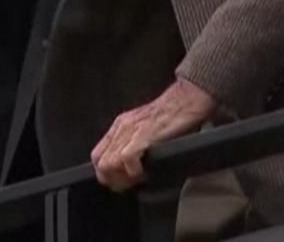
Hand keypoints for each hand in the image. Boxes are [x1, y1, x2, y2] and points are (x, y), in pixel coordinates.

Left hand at [91, 77, 216, 190]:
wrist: (186, 99)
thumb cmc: (173, 114)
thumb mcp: (144, 127)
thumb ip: (133, 142)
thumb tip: (129, 167)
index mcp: (120, 126)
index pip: (97, 156)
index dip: (106, 173)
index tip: (120, 181)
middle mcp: (121, 127)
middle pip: (100, 163)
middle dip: (113, 179)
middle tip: (129, 184)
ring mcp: (130, 130)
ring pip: (108, 164)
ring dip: (123, 177)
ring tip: (138, 178)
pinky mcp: (143, 134)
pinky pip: (126, 158)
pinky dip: (134, 171)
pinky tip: (145, 172)